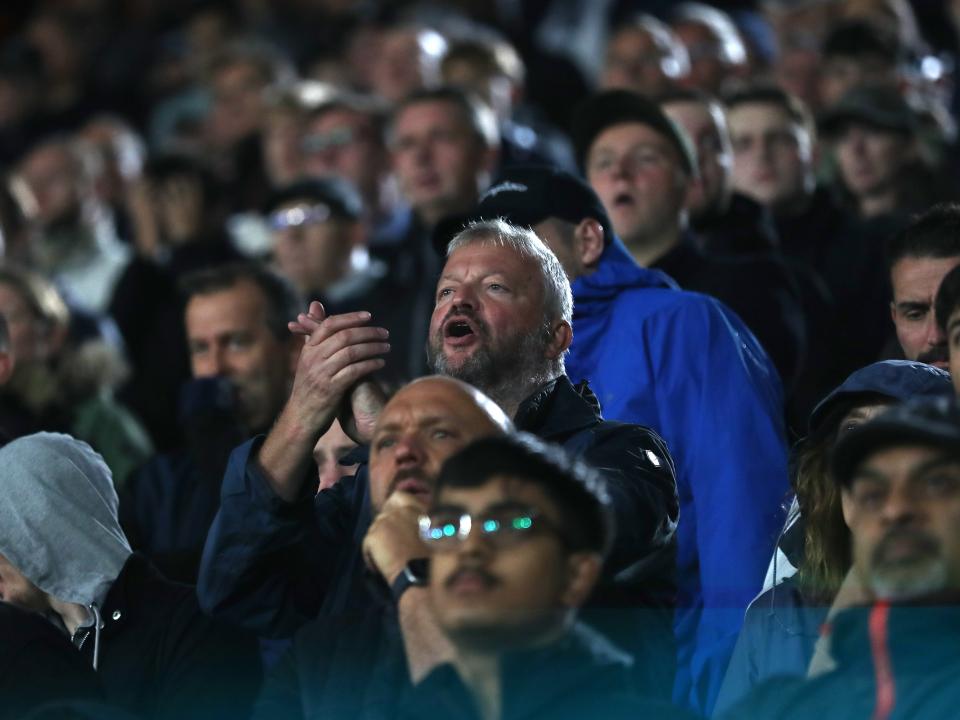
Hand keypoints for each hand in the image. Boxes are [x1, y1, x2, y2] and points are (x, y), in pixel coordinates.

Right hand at [284, 301, 389, 439]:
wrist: (300, 419)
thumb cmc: (309, 387)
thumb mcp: (308, 359)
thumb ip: (314, 333)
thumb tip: (316, 304)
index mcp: (308, 349)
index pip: (330, 325)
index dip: (350, 318)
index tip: (369, 316)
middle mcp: (313, 359)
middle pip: (344, 336)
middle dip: (368, 332)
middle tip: (384, 333)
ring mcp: (322, 374)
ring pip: (351, 352)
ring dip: (373, 347)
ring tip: (387, 347)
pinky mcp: (331, 389)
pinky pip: (355, 371)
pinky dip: (370, 364)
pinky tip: (381, 363)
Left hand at [362, 491, 428, 583]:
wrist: (420, 575)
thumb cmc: (430, 560)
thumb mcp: (435, 534)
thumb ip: (424, 523)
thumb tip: (419, 523)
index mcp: (415, 509)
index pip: (399, 497)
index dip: (393, 506)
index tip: (393, 517)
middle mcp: (399, 511)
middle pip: (383, 516)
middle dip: (384, 530)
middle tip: (389, 546)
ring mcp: (384, 522)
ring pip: (374, 530)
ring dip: (379, 543)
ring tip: (388, 559)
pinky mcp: (373, 536)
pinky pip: (367, 545)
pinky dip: (371, 556)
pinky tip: (381, 567)